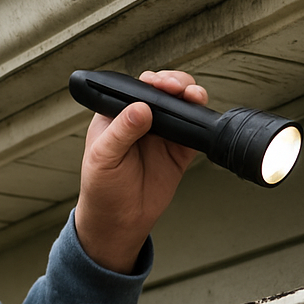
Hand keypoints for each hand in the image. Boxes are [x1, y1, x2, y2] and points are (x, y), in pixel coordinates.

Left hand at [73, 69, 206, 273]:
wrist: (118, 221)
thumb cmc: (102, 188)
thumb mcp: (103, 158)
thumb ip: (121, 132)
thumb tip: (141, 109)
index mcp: (117, 115)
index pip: (136, 89)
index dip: (150, 82)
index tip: (158, 85)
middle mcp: (141, 120)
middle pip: (163, 91)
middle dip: (174, 83)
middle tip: (177, 89)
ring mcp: (162, 134)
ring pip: (181, 106)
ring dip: (191, 96)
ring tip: (194, 97)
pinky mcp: (179, 150)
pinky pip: (194, 131)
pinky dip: (201, 121)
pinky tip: (201, 117)